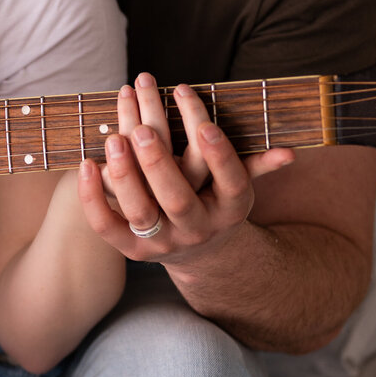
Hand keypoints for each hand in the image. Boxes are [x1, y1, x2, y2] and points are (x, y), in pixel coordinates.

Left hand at [76, 73, 294, 263]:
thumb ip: (257, 165)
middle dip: (160, 161)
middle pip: (178, 198)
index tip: (207, 125)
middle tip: (143, 126)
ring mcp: (163, 243)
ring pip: (142, 211)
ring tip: (114, 136)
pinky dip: (92, 198)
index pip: (230, 181)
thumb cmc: (215, 200)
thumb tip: (291, 153)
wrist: (196, 252)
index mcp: (230, 210)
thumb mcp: (237, 187)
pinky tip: (84, 164)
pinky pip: (107, 226)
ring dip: (125, 175)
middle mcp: (198, 229)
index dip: (221, 155)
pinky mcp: (131, 250)